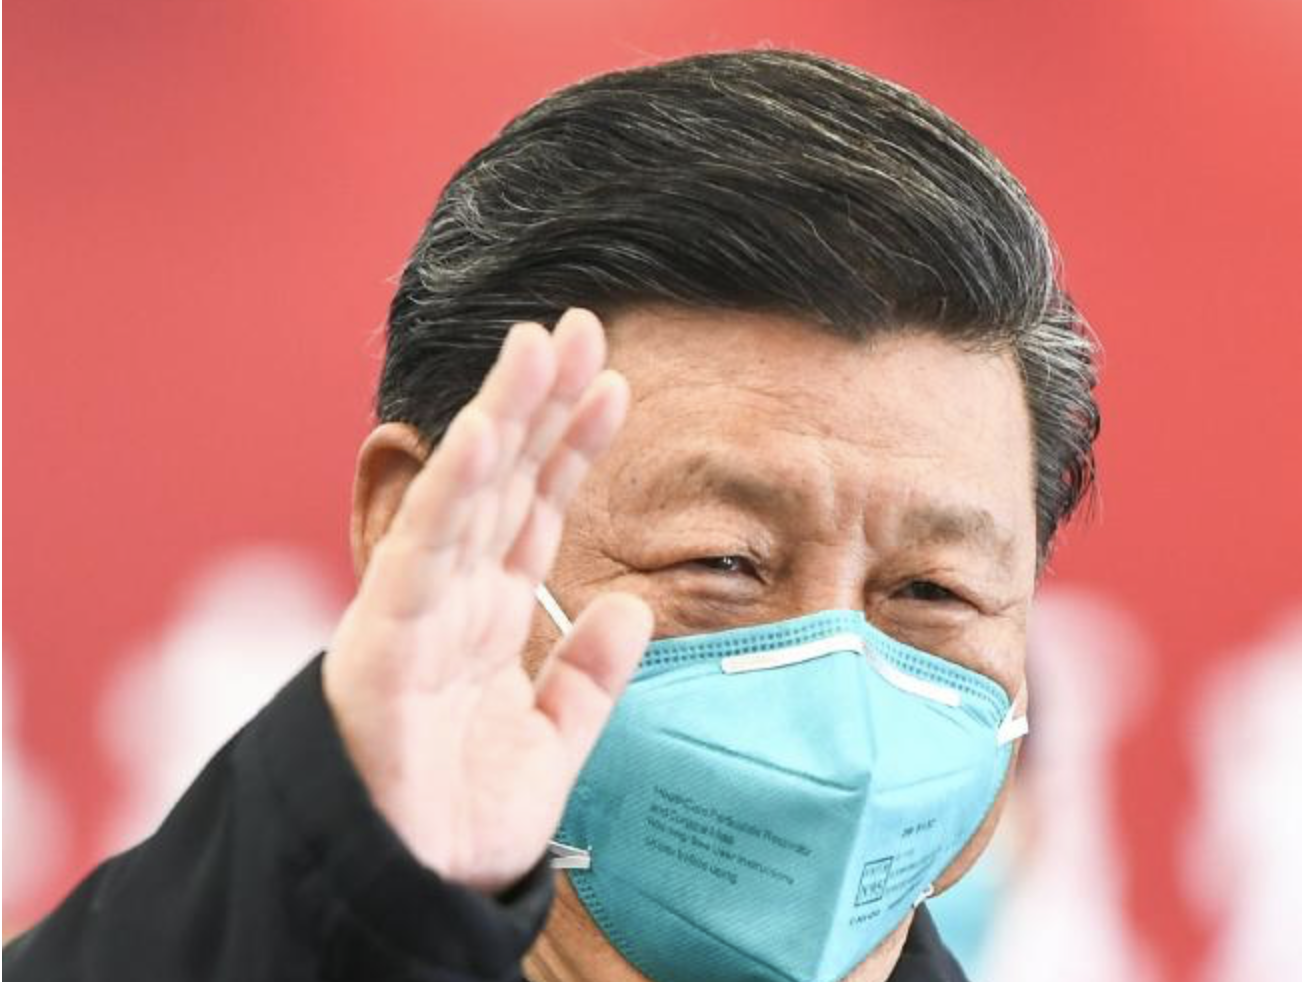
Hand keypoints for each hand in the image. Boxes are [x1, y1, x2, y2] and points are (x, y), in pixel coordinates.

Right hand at [322, 308, 652, 893]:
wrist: (410, 898)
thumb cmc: (461, 822)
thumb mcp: (552, 744)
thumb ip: (591, 677)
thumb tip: (633, 605)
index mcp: (493, 616)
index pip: (538, 509)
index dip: (573, 445)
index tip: (612, 384)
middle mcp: (456, 599)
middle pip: (505, 481)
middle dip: (541, 401)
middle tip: (579, 324)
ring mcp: (418, 613)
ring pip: (465, 496)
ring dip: (502, 416)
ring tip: (540, 341)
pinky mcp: (384, 644)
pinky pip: (423, 555)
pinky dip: (452, 492)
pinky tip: (484, 432)